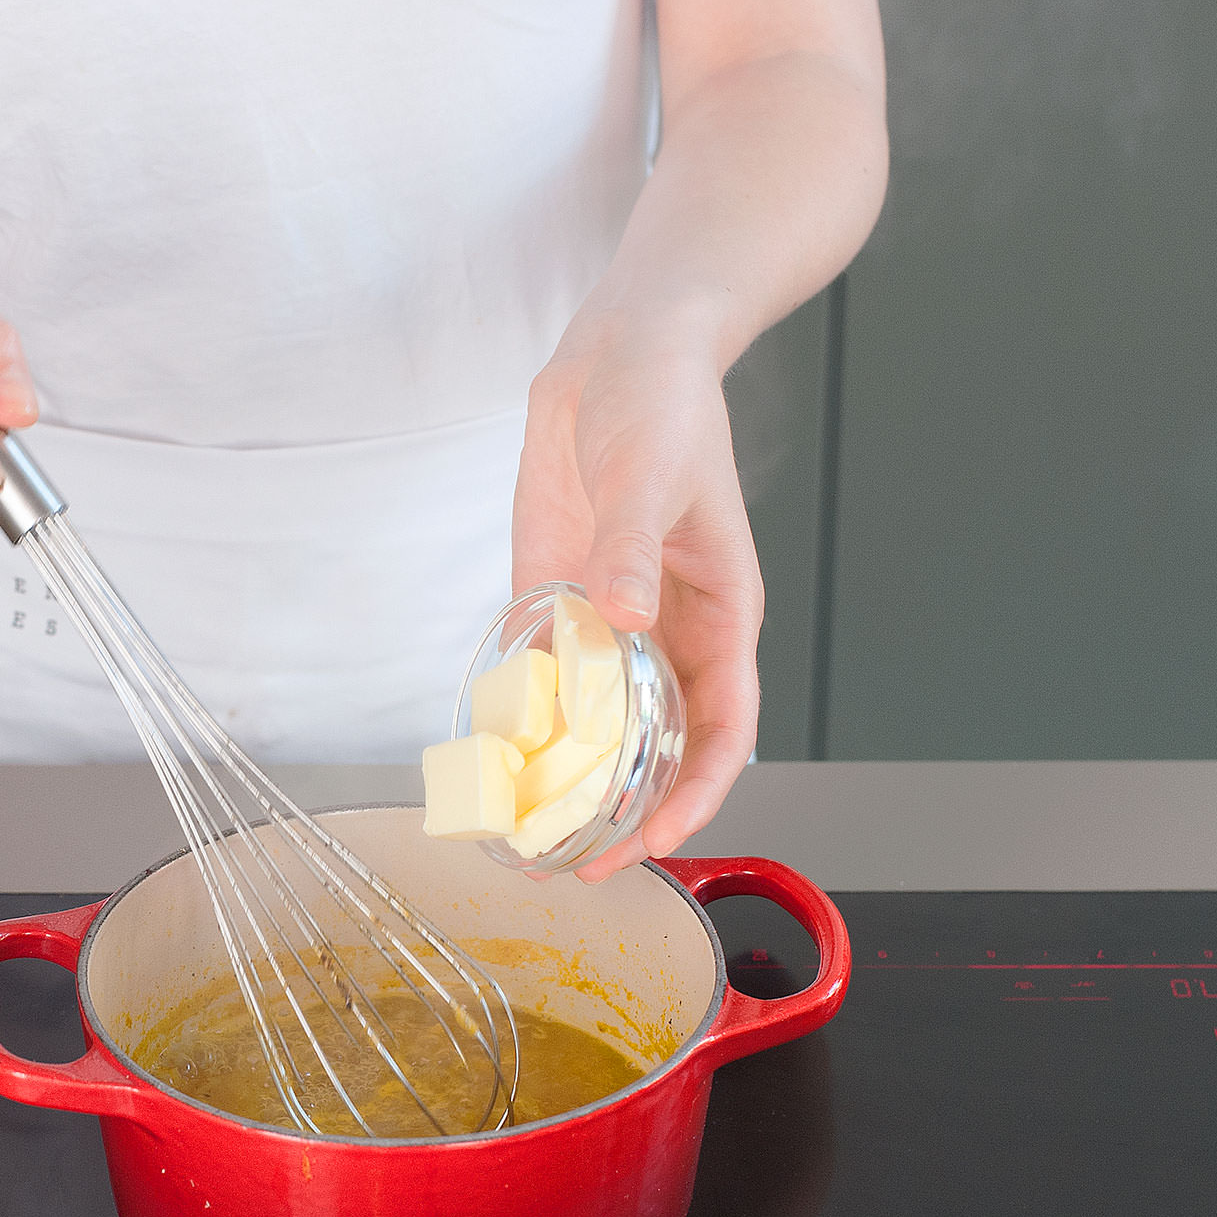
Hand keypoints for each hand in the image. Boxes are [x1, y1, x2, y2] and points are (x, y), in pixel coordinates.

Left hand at [514, 302, 762, 881]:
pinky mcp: (559, 599)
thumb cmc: (665, 406)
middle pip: (662, 746)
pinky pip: (546, 676)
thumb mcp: (652, 474)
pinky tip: (493, 757)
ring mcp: (612, 622)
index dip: (696, 794)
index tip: (655, 839)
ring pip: (602, 724)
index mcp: (720, 614)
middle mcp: (668, 632)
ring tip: (528, 830)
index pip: (724, 730)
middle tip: (576, 863)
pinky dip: (526, 720)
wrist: (617, 354)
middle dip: (628, 811)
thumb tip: (621, 617)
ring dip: (571, 778)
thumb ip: (632, 549)